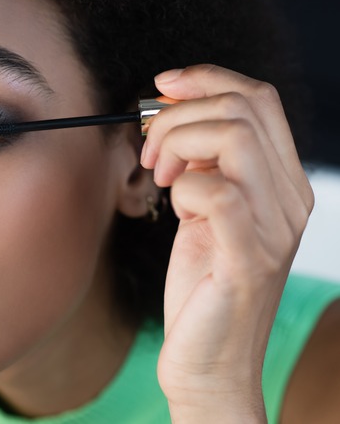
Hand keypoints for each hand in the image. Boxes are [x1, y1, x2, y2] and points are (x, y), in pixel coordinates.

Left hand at [140, 65, 313, 421]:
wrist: (208, 362)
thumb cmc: (199, 286)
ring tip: (160, 175)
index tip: (163, 86)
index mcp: (282, 183)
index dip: (207, 79)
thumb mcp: (202, 212)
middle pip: (245, 107)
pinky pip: (217, 192)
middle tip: (152, 151)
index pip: (260, 99)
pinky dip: (183, 187)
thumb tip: (174, 115)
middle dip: (180, 114)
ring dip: (178, 143)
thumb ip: (202, 166)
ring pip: (235, 137)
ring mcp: (274, 229)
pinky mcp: (248, 259)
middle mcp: (290, 200)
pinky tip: (174, 207)